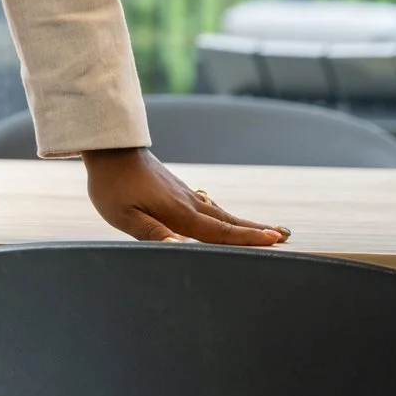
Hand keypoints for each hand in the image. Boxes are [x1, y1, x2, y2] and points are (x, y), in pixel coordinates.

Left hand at [83, 147, 290, 245]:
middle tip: (285, 235)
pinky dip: (225, 215)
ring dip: (244, 222)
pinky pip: (209, 206)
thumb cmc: (112, 185)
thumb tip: (179, 246)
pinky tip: (225, 217)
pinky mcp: (177, 189)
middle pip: (228, 221)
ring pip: (220, 212)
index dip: (246, 238)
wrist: (110, 149)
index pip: (218, 231)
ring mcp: (184, 194)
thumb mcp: (124, 215)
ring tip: (267, 228)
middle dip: (256, 230)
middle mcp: (188, 203)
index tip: (274, 239)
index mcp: (179, 213)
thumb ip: (152, 232)